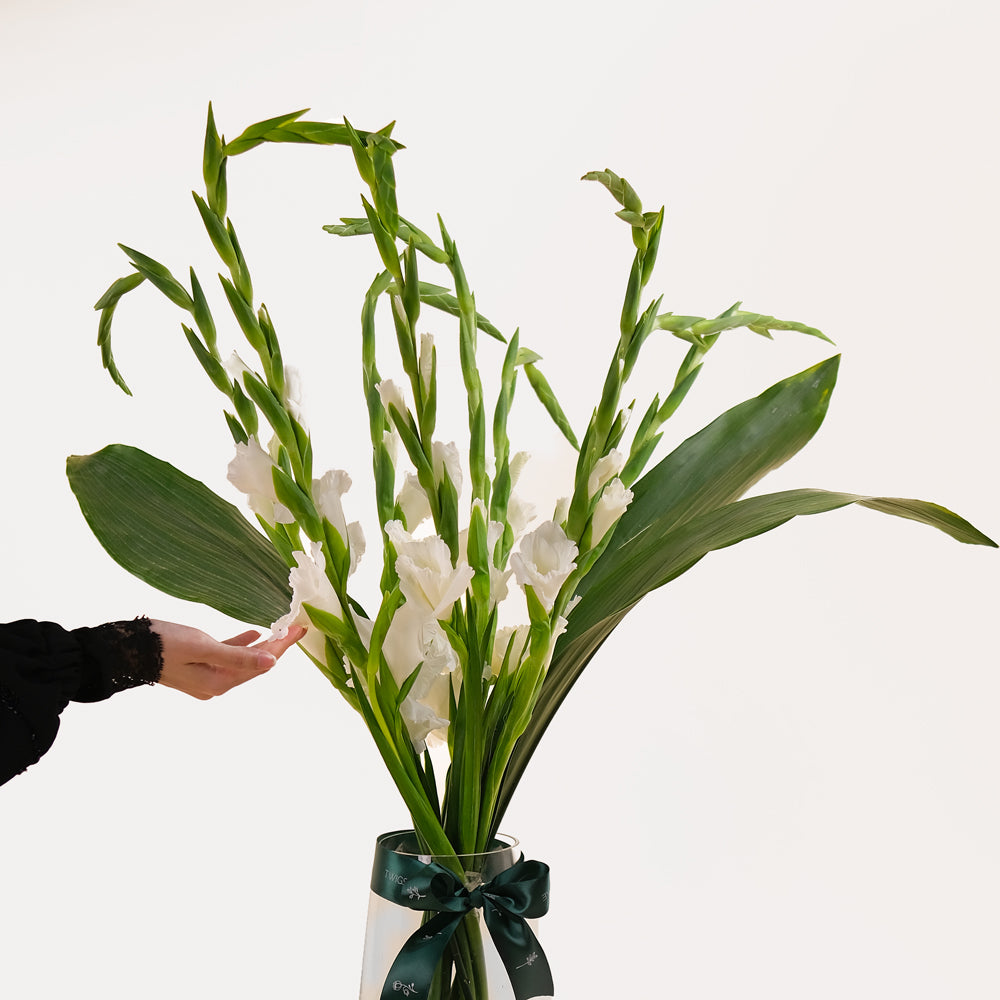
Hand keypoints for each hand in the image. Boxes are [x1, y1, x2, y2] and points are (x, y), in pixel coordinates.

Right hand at [149, 620, 305, 699]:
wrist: (124, 650)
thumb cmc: (163, 645)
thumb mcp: (203, 648)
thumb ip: (237, 657)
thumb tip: (271, 664)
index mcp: (219, 682)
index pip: (261, 665)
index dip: (281, 647)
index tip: (299, 629)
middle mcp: (215, 684)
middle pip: (255, 664)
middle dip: (277, 646)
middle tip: (296, 627)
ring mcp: (206, 676)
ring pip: (242, 660)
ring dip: (262, 646)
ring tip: (282, 629)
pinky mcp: (197, 665)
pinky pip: (227, 656)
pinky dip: (241, 645)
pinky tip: (254, 634)